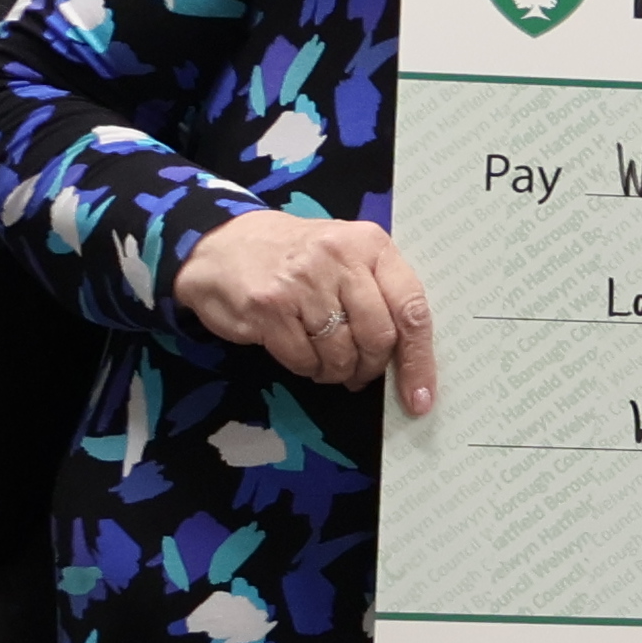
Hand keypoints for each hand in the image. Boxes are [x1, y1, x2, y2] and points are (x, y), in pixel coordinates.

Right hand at [176, 210, 439, 410]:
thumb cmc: (296, 257)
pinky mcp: (270, 306)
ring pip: (341, 353)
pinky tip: (302, 354)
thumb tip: (409, 357)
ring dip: (336, 371)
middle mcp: (339, 258)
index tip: (420, 398)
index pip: (411, 308)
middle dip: (370, 367)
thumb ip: (379, 293)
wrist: (221, 244)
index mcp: (370, 244)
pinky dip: (307, 368)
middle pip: (378, 337)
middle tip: (358, 373)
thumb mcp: (345, 256)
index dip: (419, 360)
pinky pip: (304, 360)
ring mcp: (303, 282)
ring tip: (325, 361)